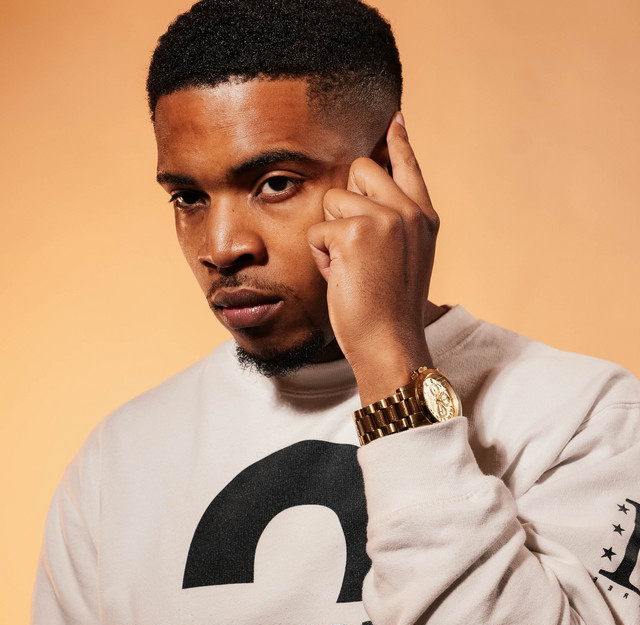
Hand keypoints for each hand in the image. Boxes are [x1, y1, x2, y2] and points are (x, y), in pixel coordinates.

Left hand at [307, 113, 439, 404]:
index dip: (398, 142)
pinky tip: (342, 277)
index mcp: (424, 217)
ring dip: (332, 235)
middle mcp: (408, 211)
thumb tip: (365, 191)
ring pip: (333, 200)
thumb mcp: (407, 257)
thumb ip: (396, 221)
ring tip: (352, 268)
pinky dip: (321, 257)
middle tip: (358, 245)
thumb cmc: (391, 307)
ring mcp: (384, 218)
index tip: (393, 119)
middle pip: (359, 169)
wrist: (391, 343)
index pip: (408, 165)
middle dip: (346, 202)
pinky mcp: (354, 232)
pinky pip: (318, 230)